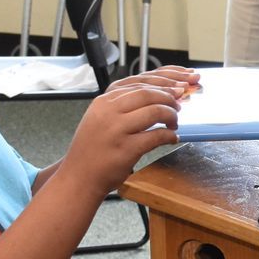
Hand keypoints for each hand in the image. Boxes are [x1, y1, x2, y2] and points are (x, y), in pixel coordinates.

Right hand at [59, 70, 191, 196]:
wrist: (79, 177)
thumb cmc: (93, 149)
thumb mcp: (100, 118)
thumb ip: (122, 105)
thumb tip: (156, 94)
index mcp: (103, 101)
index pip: (138, 81)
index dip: (163, 81)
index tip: (178, 84)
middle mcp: (108, 111)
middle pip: (148, 93)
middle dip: (169, 97)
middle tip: (179, 104)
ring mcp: (116, 130)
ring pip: (154, 111)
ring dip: (171, 115)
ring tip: (174, 123)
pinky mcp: (126, 149)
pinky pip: (156, 136)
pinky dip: (169, 136)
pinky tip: (172, 138)